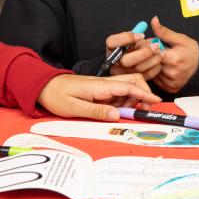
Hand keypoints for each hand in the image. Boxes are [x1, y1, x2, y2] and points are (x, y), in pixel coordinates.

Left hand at [36, 73, 160, 119]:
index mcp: (101, 86)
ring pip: (127, 88)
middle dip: (143, 93)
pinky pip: (118, 94)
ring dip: (133, 99)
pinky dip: (123, 102)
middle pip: (133, 82)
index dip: (144, 94)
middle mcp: (105, 83)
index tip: (156, 101)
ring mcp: (103, 86)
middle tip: (145, 109)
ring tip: (128, 113)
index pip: (129, 87)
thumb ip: (97, 112)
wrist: (43, 86)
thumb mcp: (74, 108)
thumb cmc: (56, 96)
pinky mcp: (100, 90)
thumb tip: (117, 116)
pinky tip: (118, 111)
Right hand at [107, 30, 162, 79]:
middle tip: (156, 46)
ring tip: (160, 52)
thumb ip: (144, 30)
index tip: (142, 35)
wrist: (143, 60)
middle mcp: (114, 60)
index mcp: (113, 47)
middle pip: (126, 60)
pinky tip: (159, 61)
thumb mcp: (140, 36)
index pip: (112, 42)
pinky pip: (144, 75)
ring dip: (152, 60)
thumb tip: (155, 20)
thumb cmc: (140, 45)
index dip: (127, 38)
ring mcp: (122, 72)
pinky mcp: (132, 79)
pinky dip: (154, 68)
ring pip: (136, 69)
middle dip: (144, 53)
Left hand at [150, 16, 198, 93]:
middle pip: (148, 64)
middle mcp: (171, 73)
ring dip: (148, 65)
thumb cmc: (192, 51)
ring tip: (155, 58)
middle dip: (146, 56)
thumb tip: (153, 20)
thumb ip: (164, 31)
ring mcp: (170, 82)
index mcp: (173, 59)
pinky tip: (159, 67)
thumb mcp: (180, 38)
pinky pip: (155, 81)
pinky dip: (154, 73)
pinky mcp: (169, 88)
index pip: (151, 53)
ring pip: (150, 73)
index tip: (148, 44)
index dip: (147, 47)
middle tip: (149, 51)